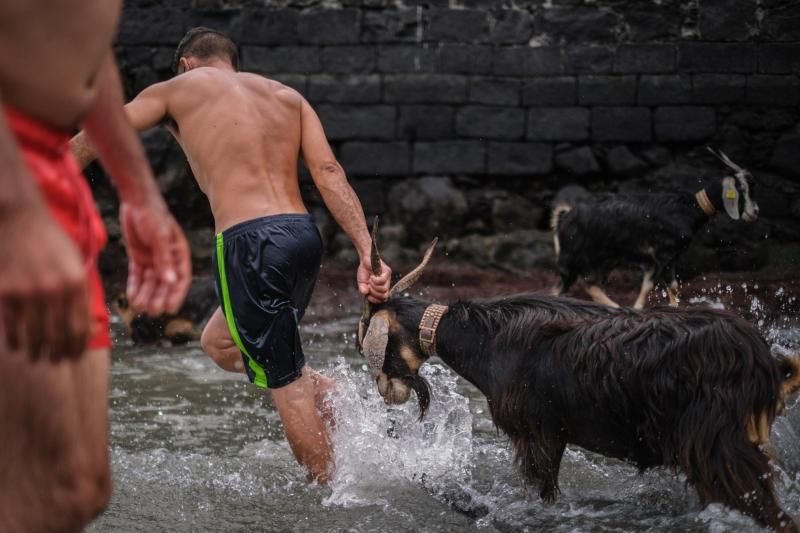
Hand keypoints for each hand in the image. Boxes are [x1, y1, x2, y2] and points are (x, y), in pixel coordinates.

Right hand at [0, 208, 88, 359]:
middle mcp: (55, 290)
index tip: (73, 357)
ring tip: (36, 357)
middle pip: (57, 337)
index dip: (76, 349)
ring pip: (33, 336)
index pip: (79, 329)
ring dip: (35, 352)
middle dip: (57, 355)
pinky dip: (14, 341)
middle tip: (54, 362)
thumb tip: (89, 331)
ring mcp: (28, 291)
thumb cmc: (51, 243)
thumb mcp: (76, 265)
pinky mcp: (5, 291)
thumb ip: (83, 296)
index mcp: (77, 284)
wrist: (19, 218)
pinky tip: (17, 346)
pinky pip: (10, 326)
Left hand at [120, 198, 190, 315]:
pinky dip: (135, 286)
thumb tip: (171, 281)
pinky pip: (137, 276)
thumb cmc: (154, 215)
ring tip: (139, 307)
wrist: (135, 200)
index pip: (181, 279)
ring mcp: (153, 258)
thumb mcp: (160, 237)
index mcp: (179, 254)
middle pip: (165, 283)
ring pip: (150, 282)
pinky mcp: (139, 257)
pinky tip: (131, 297)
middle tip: (152, 312)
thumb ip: (165, 259)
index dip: (176, 295)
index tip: (170, 309)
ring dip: (146, 295)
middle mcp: (168, 259)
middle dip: (159, 298)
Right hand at [357, 259, 390, 302]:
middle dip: (374, 293)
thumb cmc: (365, 271)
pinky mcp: (387, 272)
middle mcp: (386, 285)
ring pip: (384, 289)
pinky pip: (382, 281)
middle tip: (369, 286)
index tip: (368, 295)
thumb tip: (366, 293)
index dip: (374, 300)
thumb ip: (363, 289)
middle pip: (384, 296)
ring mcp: (388, 279)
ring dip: (374, 286)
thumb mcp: (361, 283)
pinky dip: (375, 280)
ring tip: (370, 280)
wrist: (365, 259)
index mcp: (381, 289)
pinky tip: (372, 276)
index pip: (382, 300)